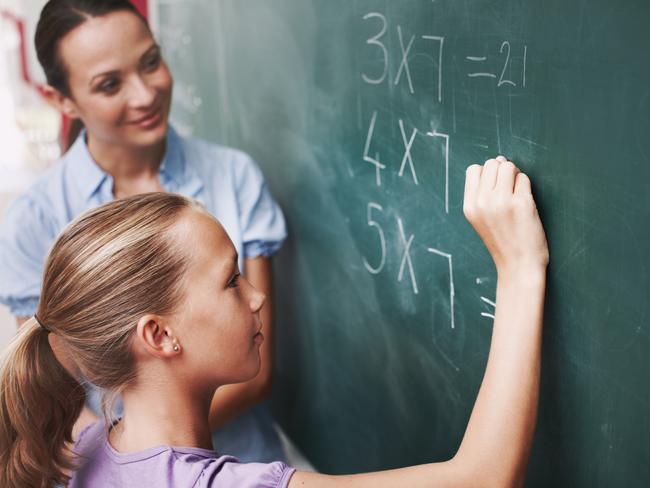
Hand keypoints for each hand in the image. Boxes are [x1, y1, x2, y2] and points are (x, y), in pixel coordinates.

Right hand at [464, 156, 548, 278]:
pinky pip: (524, 178)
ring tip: (517, 193)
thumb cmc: (503, 241)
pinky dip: (526, 186)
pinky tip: (525, 202)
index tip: (495, 186)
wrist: (518, 266)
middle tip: (509, 189)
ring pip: (508, 167)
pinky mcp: (522, 204)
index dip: (487, 173)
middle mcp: (483, 203)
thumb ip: (482, 193)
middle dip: (502, 171)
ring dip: (515, 176)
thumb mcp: (480, 219)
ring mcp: (502, 202)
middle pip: (491, 164)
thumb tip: (498, 161)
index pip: (474, 170)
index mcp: (470, 207)